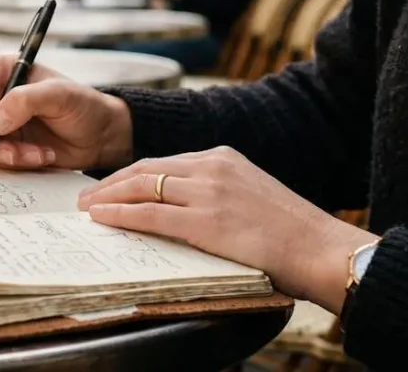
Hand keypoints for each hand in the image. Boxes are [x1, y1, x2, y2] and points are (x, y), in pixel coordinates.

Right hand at [0, 55, 133, 170]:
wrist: (100, 137)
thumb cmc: (83, 105)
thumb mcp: (59, 94)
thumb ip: (25, 100)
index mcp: (0, 71)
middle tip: (13, 146)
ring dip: (6, 152)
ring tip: (38, 153)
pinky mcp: (4, 147)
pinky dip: (16, 162)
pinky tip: (41, 156)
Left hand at [77, 147, 377, 311]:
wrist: (321, 249)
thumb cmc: (292, 233)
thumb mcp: (251, 196)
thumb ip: (217, 194)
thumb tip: (184, 209)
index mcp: (223, 157)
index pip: (164, 161)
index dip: (131, 174)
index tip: (110, 184)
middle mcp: (213, 166)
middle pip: (145, 168)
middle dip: (111, 182)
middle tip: (86, 194)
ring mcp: (208, 192)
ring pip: (141, 186)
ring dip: (107, 196)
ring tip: (86, 206)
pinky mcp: (206, 220)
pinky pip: (149, 213)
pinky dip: (120, 214)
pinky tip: (101, 218)